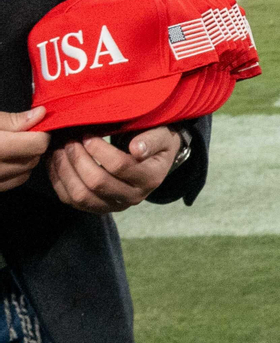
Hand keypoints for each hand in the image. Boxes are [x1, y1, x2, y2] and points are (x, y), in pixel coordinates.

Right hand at [0, 108, 49, 192]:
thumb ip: (12, 120)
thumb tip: (40, 114)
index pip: (36, 145)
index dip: (40, 134)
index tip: (36, 127)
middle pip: (31, 159)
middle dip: (32, 147)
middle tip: (22, 136)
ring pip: (24, 173)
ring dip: (25, 160)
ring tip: (13, 147)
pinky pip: (12, 182)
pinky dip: (16, 172)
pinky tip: (7, 160)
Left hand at [45, 127, 180, 214]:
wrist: (152, 161)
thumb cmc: (154, 143)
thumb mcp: (162, 136)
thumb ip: (152, 140)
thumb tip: (137, 149)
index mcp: (151, 178)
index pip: (119, 166)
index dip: (98, 149)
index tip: (87, 134)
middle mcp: (133, 197)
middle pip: (97, 183)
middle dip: (77, 159)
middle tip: (69, 140)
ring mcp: (114, 205)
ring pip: (80, 196)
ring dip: (64, 171)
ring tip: (59, 149)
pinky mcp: (97, 208)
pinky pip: (71, 200)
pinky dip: (58, 181)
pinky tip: (55, 162)